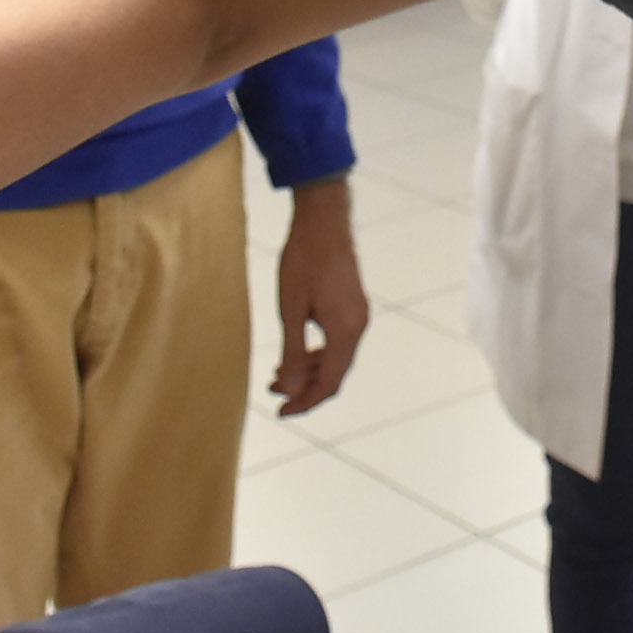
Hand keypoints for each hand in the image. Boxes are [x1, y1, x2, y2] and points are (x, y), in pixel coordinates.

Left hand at [271, 175, 368, 416]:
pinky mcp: (353, 304)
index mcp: (346, 331)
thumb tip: (288, 388)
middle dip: (304, 387)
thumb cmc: (304, 260)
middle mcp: (358, 326)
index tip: (281, 412)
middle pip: (335, 373)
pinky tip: (296, 350)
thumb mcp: (291, 309)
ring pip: (336, 357)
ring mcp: (358, 314)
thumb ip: (292, 352)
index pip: (329, 382)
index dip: (305, 402)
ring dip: (309, 369)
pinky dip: (317, 352)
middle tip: (273, 393)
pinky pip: (338, 340)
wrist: (323, 219)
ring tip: (278, 374)